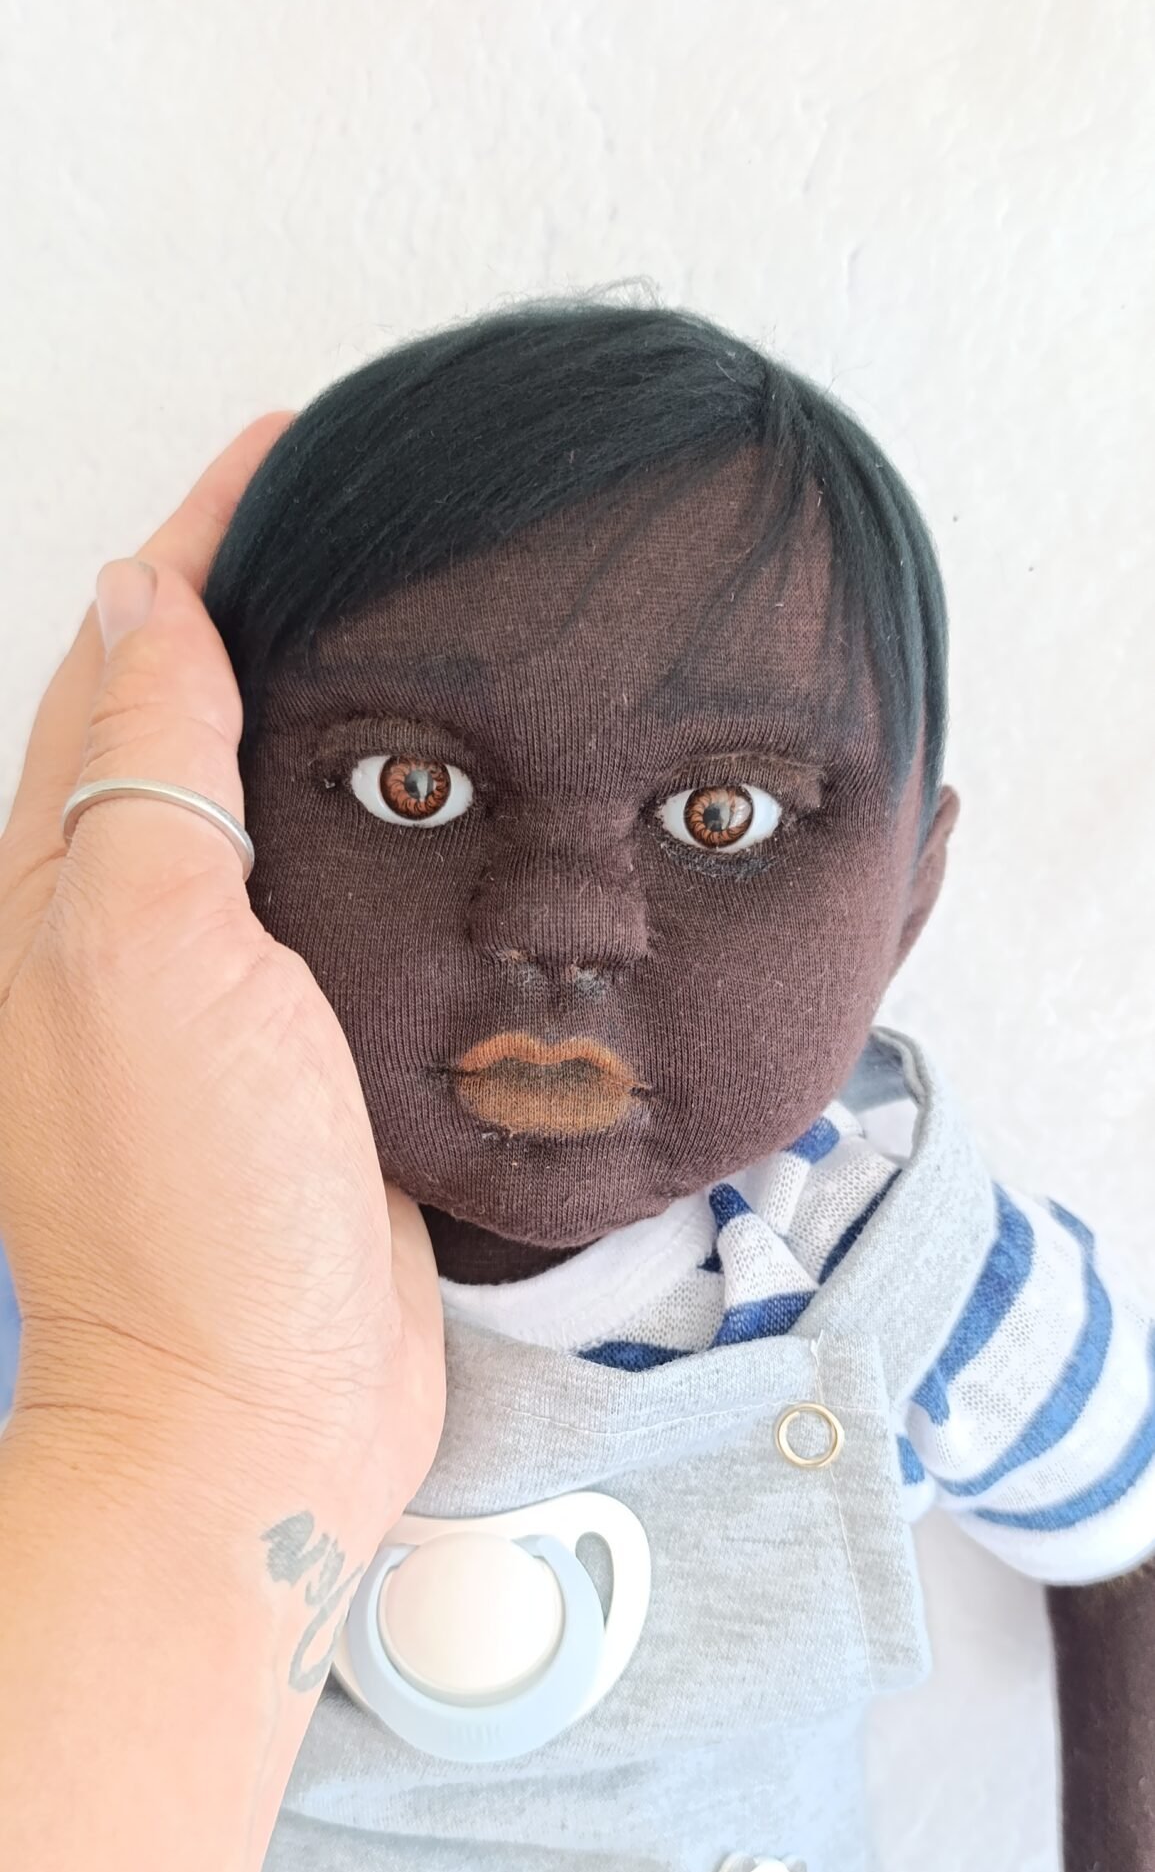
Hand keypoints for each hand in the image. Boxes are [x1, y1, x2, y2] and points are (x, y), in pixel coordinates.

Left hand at [0, 417, 444, 1549]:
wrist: (257, 1418)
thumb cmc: (190, 1210)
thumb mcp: (143, 955)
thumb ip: (143, 771)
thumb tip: (136, 599)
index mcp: (50, 892)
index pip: (119, 665)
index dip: (200, 545)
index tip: (290, 452)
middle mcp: (116, 937)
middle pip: (175, 722)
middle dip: (254, 604)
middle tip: (365, 518)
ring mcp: (208, 1007)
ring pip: (257, 813)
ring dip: (318, 710)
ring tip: (415, 625)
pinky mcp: (297, 1067)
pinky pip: (327, 911)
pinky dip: (372, 834)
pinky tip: (443, 809)